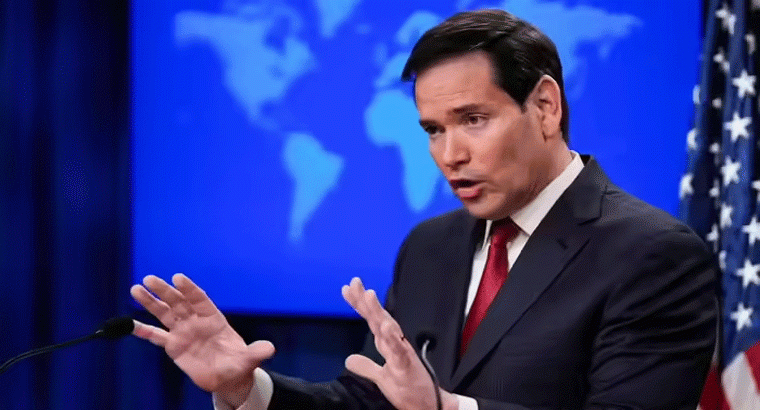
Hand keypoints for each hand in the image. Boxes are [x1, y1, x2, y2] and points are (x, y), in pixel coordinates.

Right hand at [130, 274, 274, 396]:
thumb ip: (257, 352)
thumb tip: (270, 349)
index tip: (178, 277)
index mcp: (214, 319)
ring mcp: (183, 332)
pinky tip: (130, 324)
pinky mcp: (174, 346)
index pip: (200, 299)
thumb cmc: (239, 364)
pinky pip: (156, 336)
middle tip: (149, 279)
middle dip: (165, 291)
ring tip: (136, 289)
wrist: (228, 378)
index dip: (190, 289)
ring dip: (151, 302)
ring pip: (165, 314)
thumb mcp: (250, 359)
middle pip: (178, 302)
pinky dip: (144, 331)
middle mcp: (196, 321)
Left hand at [342, 277, 457, 409]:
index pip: (371, 321)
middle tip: (355, 282)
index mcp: (388, 345)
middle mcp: (395, 344)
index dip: (359, 305)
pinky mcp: (407, 365)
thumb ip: (366, 366)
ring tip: (369, 295)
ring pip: (388, 328)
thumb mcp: (381, 378)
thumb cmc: (409, 389)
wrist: (428, 406)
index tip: (346, 288)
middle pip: (377, 318)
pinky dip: (392, 337)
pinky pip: (399, 350)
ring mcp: (401, 353)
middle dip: (365, 301)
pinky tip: (386, 326)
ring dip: (378, 312)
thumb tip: (349, 359)